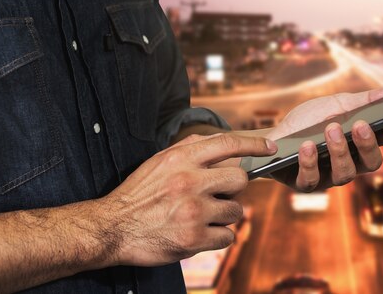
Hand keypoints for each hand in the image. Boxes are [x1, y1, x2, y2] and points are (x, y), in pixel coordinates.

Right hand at [100, 133, 276, 266]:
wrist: (113, 227)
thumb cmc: (138, 193)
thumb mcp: (159, 160)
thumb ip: (190, 148)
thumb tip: (222, 143)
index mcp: (181, 159)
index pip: (228, 144)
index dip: (255, 144)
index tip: (270, 147)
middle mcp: (190, 182)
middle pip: (240, 180)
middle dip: (234, 189)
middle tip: (219, 195)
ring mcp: (193, 211)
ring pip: (236, 211)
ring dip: (225, 216)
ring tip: (203, 216)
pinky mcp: (193, 239)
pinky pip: (227, 237)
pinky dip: (218, 237)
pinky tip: (201, 233)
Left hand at [267, 88, 382, 190]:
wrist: (273, 135)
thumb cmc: (308, 121)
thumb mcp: (335, 105)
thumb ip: (364, 101)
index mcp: (358, 144)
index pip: (382, 141)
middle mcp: (348, 163)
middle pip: (370, 163)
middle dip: (367, 144)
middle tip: (359, 125)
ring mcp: (327, 176)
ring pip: (344, 174)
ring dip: (340, 150)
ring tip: (330, 129)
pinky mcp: (304, 184)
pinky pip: (311, 180)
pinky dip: (310, 162)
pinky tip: (308, 146)